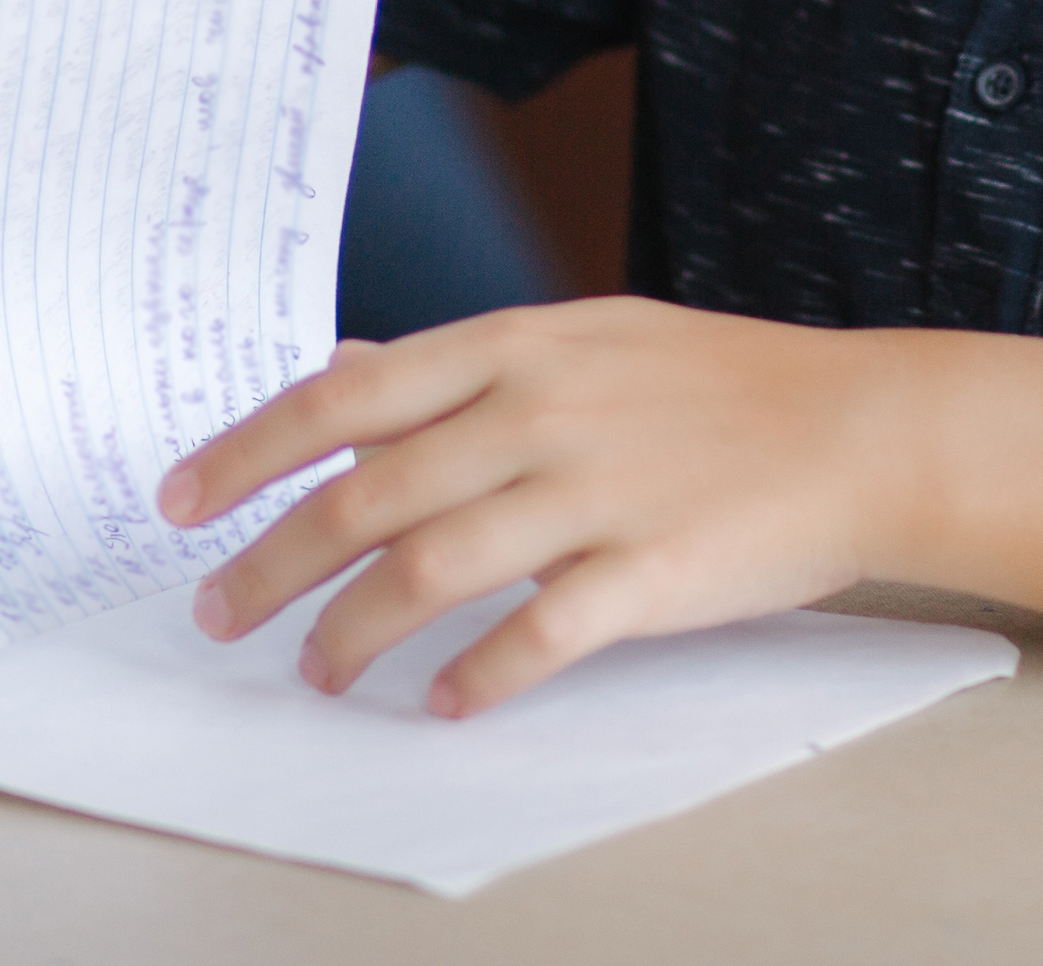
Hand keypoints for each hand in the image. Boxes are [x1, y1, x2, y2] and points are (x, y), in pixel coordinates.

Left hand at [165, 301, 908, 715]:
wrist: (861, 429)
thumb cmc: (723, 385)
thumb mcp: (585, 338)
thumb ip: (465, 364)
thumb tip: (345, 374)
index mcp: (519, 345)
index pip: (348, 399)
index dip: (249, 452)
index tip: (181, 501)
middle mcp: (543, 411)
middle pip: (367, 497)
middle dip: (273, 565)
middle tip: (223, 614)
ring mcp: (596, 490)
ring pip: (429, 571)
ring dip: (352, 633)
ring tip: (318, 673)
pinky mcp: (649, 570)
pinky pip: (536, 637)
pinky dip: (475, 678)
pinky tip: (442, 703)